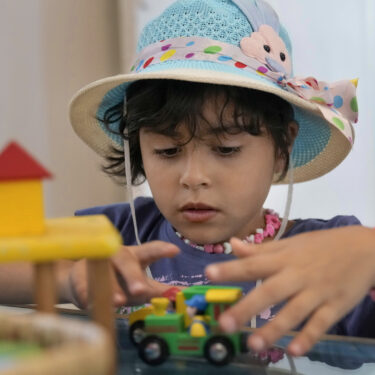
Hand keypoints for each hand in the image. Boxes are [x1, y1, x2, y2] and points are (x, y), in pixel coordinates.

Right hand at [64, 241, 178, 307]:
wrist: (82, 280)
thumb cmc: (119, 281)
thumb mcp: (142, 285)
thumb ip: (162, 290)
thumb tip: (186, 296)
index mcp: (136, 257)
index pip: (150, 251)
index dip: (161, 250)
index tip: (174, 250)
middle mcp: (118, 256)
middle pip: (127, 262)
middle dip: (134, 276)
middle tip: (141, 291)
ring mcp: (98, 263)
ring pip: (105, 273)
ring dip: (112, 288)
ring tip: (119, 302)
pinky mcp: (80, 276)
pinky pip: (84, 286)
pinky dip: (88, 296)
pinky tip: (91, 303)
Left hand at [205, 226, 374, 355]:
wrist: (364, 248)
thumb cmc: (320, 246)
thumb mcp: (289, 243)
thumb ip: (260, 249)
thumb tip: (232, 245)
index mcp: (283, 258)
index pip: (253, 263)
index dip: (231, 268)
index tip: (208, 274)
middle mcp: (297, 275)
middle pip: (269, 292)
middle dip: (246, 308)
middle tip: (224, 324)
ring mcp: (317, 292)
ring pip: (293, 312)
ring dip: (273, 329)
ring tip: (253, 344)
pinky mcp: (336, 306)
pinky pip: (320, 324)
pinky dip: (308, 338)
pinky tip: (292, 351)